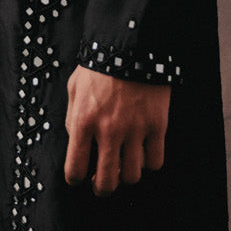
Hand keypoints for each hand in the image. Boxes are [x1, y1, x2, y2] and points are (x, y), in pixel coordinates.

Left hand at [63, 64, 170, 195]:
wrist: (132, 43)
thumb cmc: (100, 65)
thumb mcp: (75, 88)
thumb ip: (73, 118)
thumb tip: (76, 144)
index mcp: (83, 121)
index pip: (75, 169)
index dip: (76, 179)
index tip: (80, 175)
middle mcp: (109, 130)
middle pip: (106, 182)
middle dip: (102, 187)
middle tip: (103, 182)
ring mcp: (135, 129)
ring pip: (132, 176)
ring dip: (127, 174)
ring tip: (124, 163)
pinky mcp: (158, 125)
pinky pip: (155, 162)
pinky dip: (149, 162)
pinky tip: (143, 152)